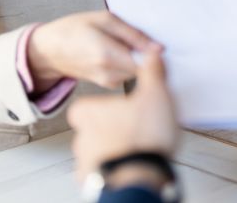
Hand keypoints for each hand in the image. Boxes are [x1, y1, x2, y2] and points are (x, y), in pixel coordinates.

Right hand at [28, 11, 156, 90]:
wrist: (49, 50)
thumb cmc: (75, 29)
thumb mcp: (105, 20)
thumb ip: (133, 34)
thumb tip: (159, 48)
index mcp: (108, 54)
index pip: (147, 63)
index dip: (157, 54)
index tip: (157, 44)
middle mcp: (109, 73)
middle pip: (145, 68)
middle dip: (148, 55)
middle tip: (141, 40)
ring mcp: (108, 82)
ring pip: (138, 72)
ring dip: (138, 59)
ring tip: (124, 44)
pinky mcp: (108, 84)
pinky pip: (129, 74)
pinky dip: (130, 64)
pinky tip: (119, 54)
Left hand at [68, 47, 180, 181]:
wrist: (139, 178)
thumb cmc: (142, 139)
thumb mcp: (155, 94)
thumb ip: (151, 72)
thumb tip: (151, 55)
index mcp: (88, 112)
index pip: (89, 106)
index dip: (107, 106)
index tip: (123, 107)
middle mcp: (81, 138)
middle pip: (94, 129)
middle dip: (112, 129)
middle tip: (135, 128)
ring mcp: (86, 162)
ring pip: (98, 152)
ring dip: (114, 150)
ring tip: (137, 148)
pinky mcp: (95, 182)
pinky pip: (104, 171)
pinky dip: (115, 168)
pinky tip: (133, 165)